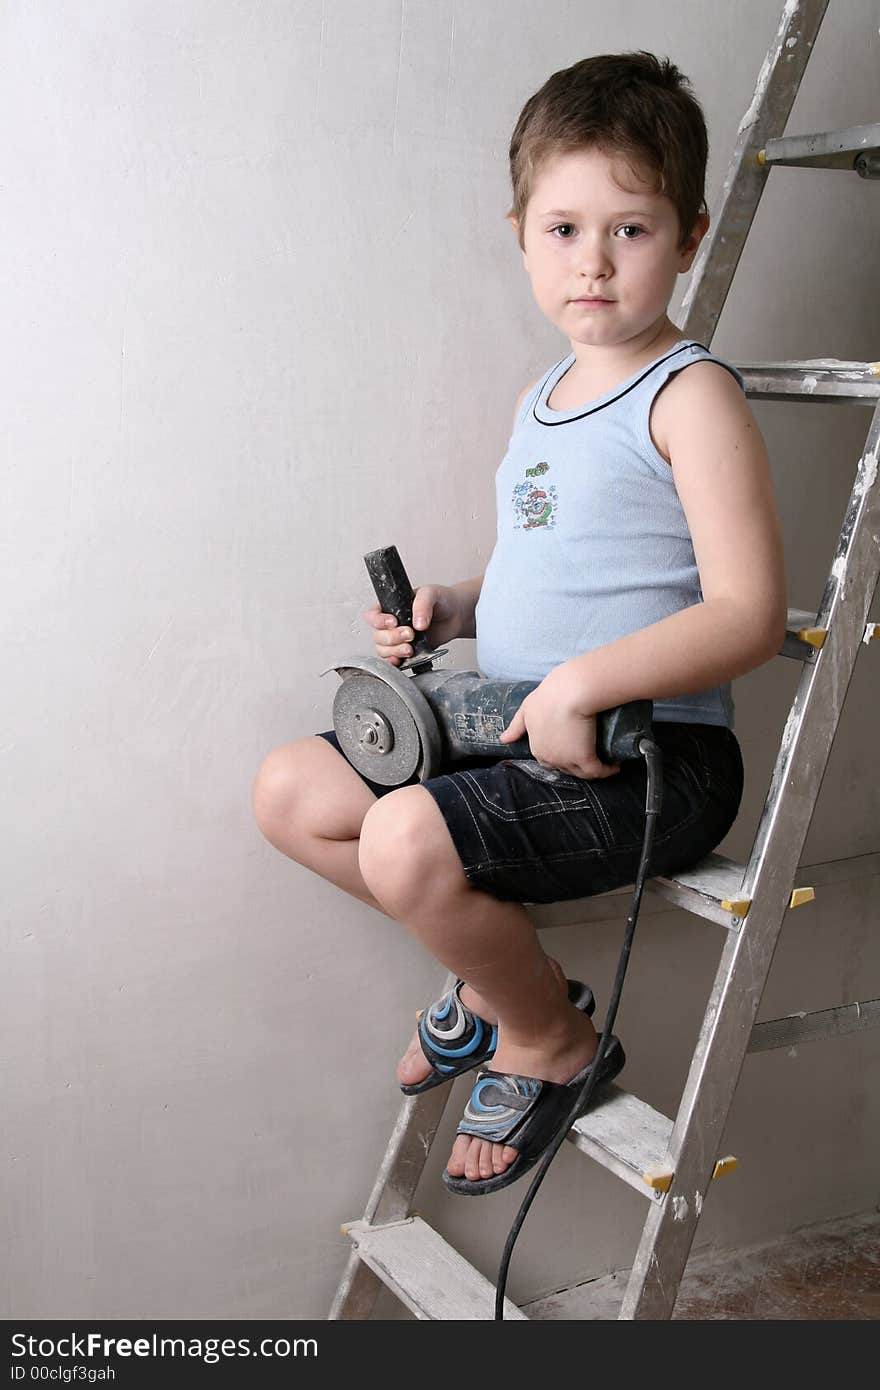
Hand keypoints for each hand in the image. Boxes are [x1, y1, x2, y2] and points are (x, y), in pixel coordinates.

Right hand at [363, 583, 463, 666]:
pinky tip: (405, 659)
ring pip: (383, 650)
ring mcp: (398, 640)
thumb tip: (418, 624)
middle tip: (410, 634)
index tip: (394, 622)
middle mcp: (391, 625)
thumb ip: (422, 605)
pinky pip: (394, 661)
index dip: (378, 621)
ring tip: (411, 648)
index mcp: (391, 607)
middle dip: (392, 638)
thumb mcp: (431, 593)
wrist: (456, 615)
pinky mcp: (407, 652)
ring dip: (395, 651)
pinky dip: (397, 662)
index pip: (372, 615)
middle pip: (378, 636)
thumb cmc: (441, 600)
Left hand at [498, 666, 620, 779]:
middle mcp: (549, 758)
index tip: (575, 750)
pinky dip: (607, 771)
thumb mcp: (527, 707)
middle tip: (592, 755)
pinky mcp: (585, 758)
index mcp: (536, 747)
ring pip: (582, 773)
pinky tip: (615, 766)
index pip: (549, 760)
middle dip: (577, 766)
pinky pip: (598, 771)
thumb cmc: (550, 694)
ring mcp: (567, 760)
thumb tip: (503, 740)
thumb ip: (516, 724)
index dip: (562, 757)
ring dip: (594, 770)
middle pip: (565, 769)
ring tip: (606, 763)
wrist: (570, 691)